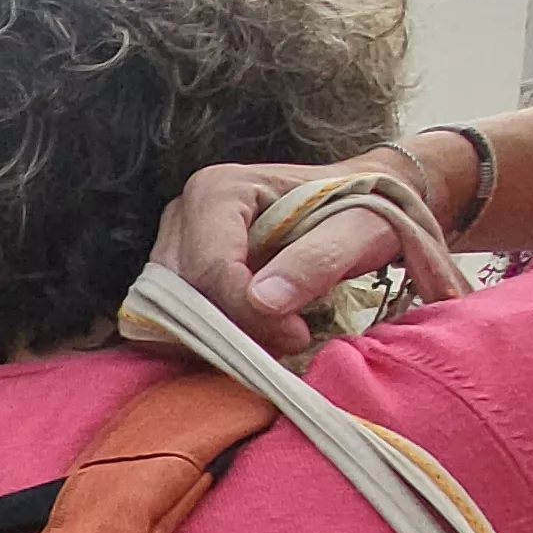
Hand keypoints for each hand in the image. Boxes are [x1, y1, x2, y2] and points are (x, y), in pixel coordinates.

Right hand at [144, 155, 467, 357]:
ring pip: (167, 312)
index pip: (208, 269)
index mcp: (219, 190)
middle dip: (229, 329)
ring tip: (274, 339)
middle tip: (287, 342)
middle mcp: (184, 212)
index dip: (246, 314)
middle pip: (180, 294)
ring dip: (216, 339)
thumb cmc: (365, 211)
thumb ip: (315, 261)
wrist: (365, 203)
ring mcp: (176, 243)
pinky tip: (253, 338)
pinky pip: (172, 320)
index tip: (298, 336)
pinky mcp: (180, 272)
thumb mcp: (358, 231)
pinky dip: (208, 340)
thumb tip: (263, 302)